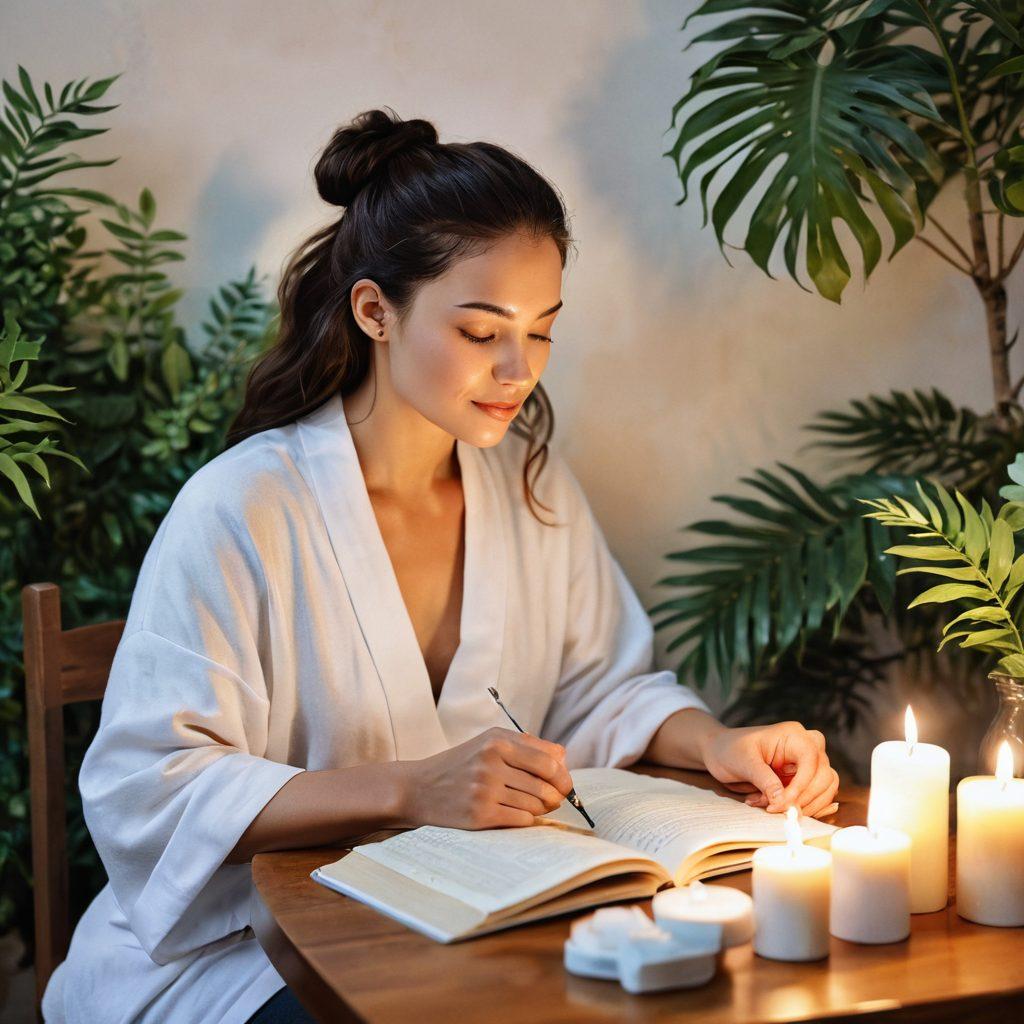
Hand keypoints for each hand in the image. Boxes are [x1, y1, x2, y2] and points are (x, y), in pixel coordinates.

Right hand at [397, 726, 573, 828]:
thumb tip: (563, 758)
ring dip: (540, 809)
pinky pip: (521, 820)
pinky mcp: (479, 815)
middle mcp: (491, 763)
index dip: (563, 775)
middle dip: (555, 796)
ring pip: (536, 805)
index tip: (565, 784)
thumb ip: (526, 746)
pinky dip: (525, 820)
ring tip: (530, 806)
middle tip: (553, 800)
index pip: (549, 760)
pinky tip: (515, 814)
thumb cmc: (460, 765)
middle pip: (546, 785)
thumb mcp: (488, 743)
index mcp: (497, 742)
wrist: (418, 788)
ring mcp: (484, 790)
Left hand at [700, 721, 839, 817]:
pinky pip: (819, 797)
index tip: (782, 804)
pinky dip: (803, 808)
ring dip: (803, 805)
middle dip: (802, 798)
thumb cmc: (729, 750)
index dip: (801, 785)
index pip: (811, 760)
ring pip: (827, 788)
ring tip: (771, 807)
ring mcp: (808, 764)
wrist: (720, 753)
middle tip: (775, 809)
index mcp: (792, 735)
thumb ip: (765, 781)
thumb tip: (785, 802)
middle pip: (825, 776)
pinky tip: (779, 808)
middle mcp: (806, 746)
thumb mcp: (743, 763)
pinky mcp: (805, 779)